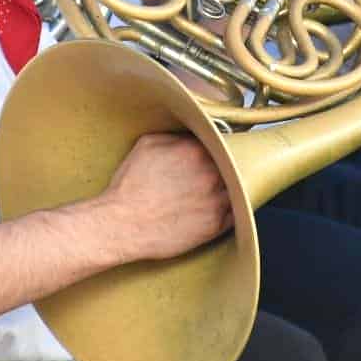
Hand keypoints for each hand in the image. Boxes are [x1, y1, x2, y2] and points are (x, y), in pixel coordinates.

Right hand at [99, 133, 232, 261]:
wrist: (121, 224)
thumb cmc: (129, 187)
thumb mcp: (147, 145)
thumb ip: (175, 136)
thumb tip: (191, 136)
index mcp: (196, 151)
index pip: (221, 142)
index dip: (218, 148)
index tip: (214, 153)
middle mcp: (211, 173)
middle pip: (233, 164)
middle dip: (226, 166)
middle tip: (214, 172)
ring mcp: (216, 200)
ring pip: (239, 187)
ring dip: (233, 187)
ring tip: (216, 190)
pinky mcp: (215, 225)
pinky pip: (237, 212)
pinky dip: (233, 208)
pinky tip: (221, 208)